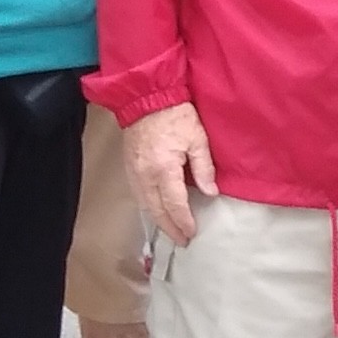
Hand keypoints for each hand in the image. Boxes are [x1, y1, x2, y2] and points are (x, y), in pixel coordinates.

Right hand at [123, 100, 217, 247]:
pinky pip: (137, 195)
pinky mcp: (128, 167)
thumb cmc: (175, 114)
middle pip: (157, 211)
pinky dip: (147, 207)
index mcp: (164, 169)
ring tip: (170, 230)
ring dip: (158, 221)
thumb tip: (210, 192)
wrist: (145, 97)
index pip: (175, 205)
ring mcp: (134, 172)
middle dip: (170, 228)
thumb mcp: (197, 138)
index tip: (192, 233)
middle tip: (182, 241)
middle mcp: (145, 175)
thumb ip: (204, 168)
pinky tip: (156, 211)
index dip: (184, 222)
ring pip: (144, 205)